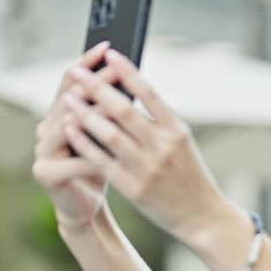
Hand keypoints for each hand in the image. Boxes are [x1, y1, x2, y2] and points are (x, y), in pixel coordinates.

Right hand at [31, 41, 115, 233]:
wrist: (87, 207)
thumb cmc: (105, 167)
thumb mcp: (111, 134)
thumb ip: (112, 110)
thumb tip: (131, 77)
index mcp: (59, 114)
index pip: (71, 80)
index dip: (87, 63)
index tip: (107, 47)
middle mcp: (45, 128)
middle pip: (69, 99)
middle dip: (93, 85)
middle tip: (114, 71)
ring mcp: (41, 150)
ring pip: (66, 127)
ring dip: (90, 116)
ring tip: (112, 106)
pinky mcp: (45, 174)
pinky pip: (71, 161)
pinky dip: (90, 154)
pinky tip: (111, 148)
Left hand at [59, 49, 232, 247]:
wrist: (202, 216)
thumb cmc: (189, 175)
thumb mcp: (181, 143)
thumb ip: (158, 120)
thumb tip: (128, 92)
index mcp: (177, 130)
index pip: (149, 93)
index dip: (127, 72)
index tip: (109, 54)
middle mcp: (163, 146)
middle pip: (124, 110)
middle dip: (97, 87)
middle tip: (77, 71)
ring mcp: (147, 168)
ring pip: (109, 134)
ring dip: (85, 114)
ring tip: (67, 99)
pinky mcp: (133, 189)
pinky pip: (102, 161)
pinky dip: (84, 143)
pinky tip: (70, 129)